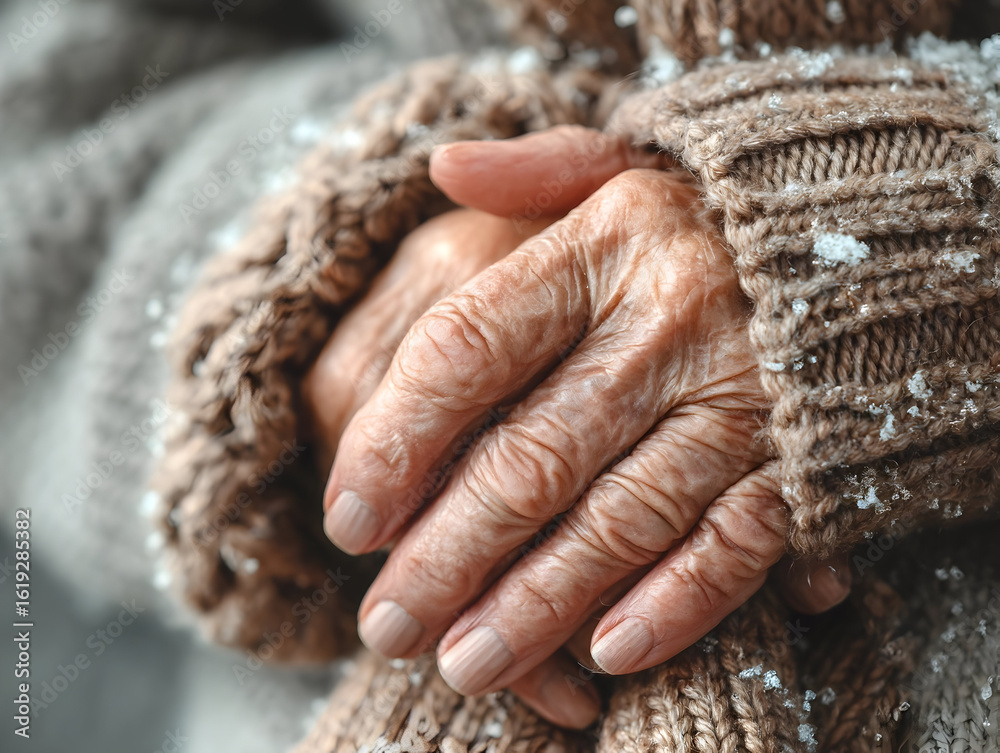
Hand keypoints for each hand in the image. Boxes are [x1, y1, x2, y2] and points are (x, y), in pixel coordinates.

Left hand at [319, 127, 850, 727]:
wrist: (875, 230)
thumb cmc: (713, 211)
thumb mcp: (622, 162)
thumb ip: (531, 171)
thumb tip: (442, 165)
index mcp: (604, 245)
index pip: (467, 348)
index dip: (396, 439)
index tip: (346, 515)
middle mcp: (667, 321)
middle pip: (529, 455)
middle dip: (447, 553)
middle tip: (385, 625)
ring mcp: (739, 396)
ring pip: (619, 518)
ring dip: (536, 603)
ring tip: (463, 665)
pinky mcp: (799, 458)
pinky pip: (733, 543)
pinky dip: (675, 603)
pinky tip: (607, 653)